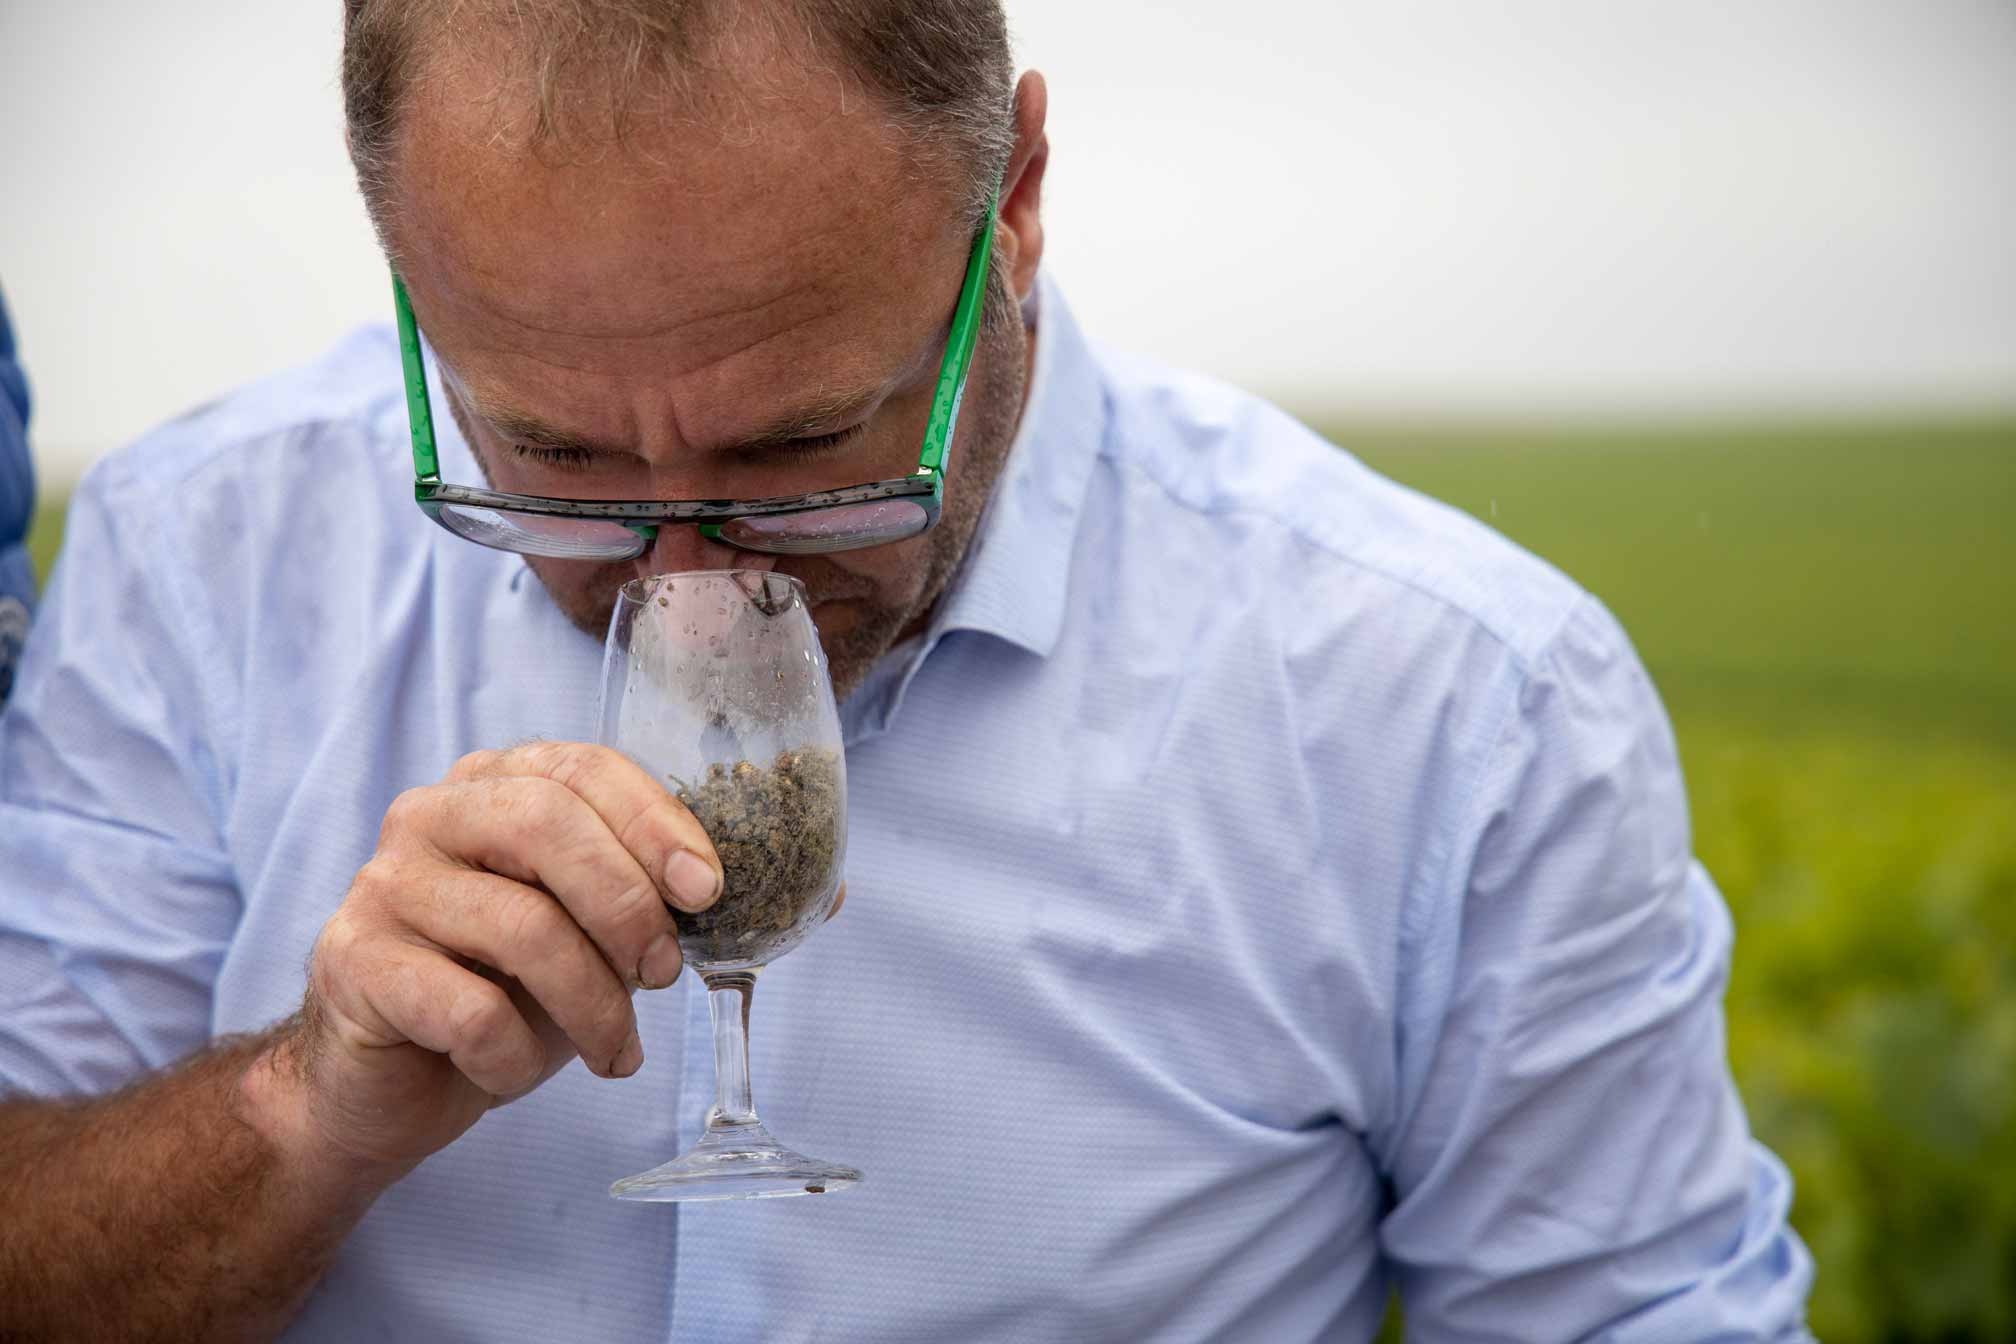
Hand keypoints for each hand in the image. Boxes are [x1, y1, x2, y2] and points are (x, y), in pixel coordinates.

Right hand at [271, 742, 725, 1173]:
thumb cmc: (501, 991)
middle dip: (626, 905)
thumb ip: (626, 889)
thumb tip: (700, 888)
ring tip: (614, 1050)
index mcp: (492, 785)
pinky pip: (471, 1012)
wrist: (390, 1082)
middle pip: (547, 824)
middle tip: (663, 973)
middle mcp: (430, 815)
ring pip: (522, 927)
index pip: (583, 768)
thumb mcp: (577, 930)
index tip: (706, 890)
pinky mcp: (353, 963)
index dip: (655, 824)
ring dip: (593, 1004)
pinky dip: (516, 1056)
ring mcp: (384, 884)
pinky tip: (514, 1071)